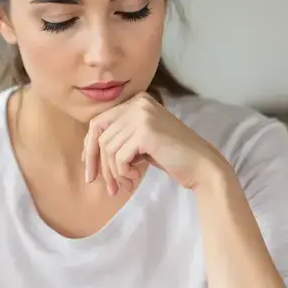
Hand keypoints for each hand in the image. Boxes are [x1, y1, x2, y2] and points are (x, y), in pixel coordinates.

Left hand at [83, 92, 228, 193]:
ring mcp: (142, 115)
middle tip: (106, 186)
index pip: (99, 122)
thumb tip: (86, 152)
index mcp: (136, 101)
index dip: (90, 147)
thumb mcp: (140, 142)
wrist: (201, 165)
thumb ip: (118, 138)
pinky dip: (123, 172)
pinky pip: (118, 156)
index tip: (90, 169)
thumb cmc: (171, 156)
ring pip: (108, 147)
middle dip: (98, 163)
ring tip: (127, 183)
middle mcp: (138, 102)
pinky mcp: (145, 131)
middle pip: (100, 134)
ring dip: (113, 172)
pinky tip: (135, 177)